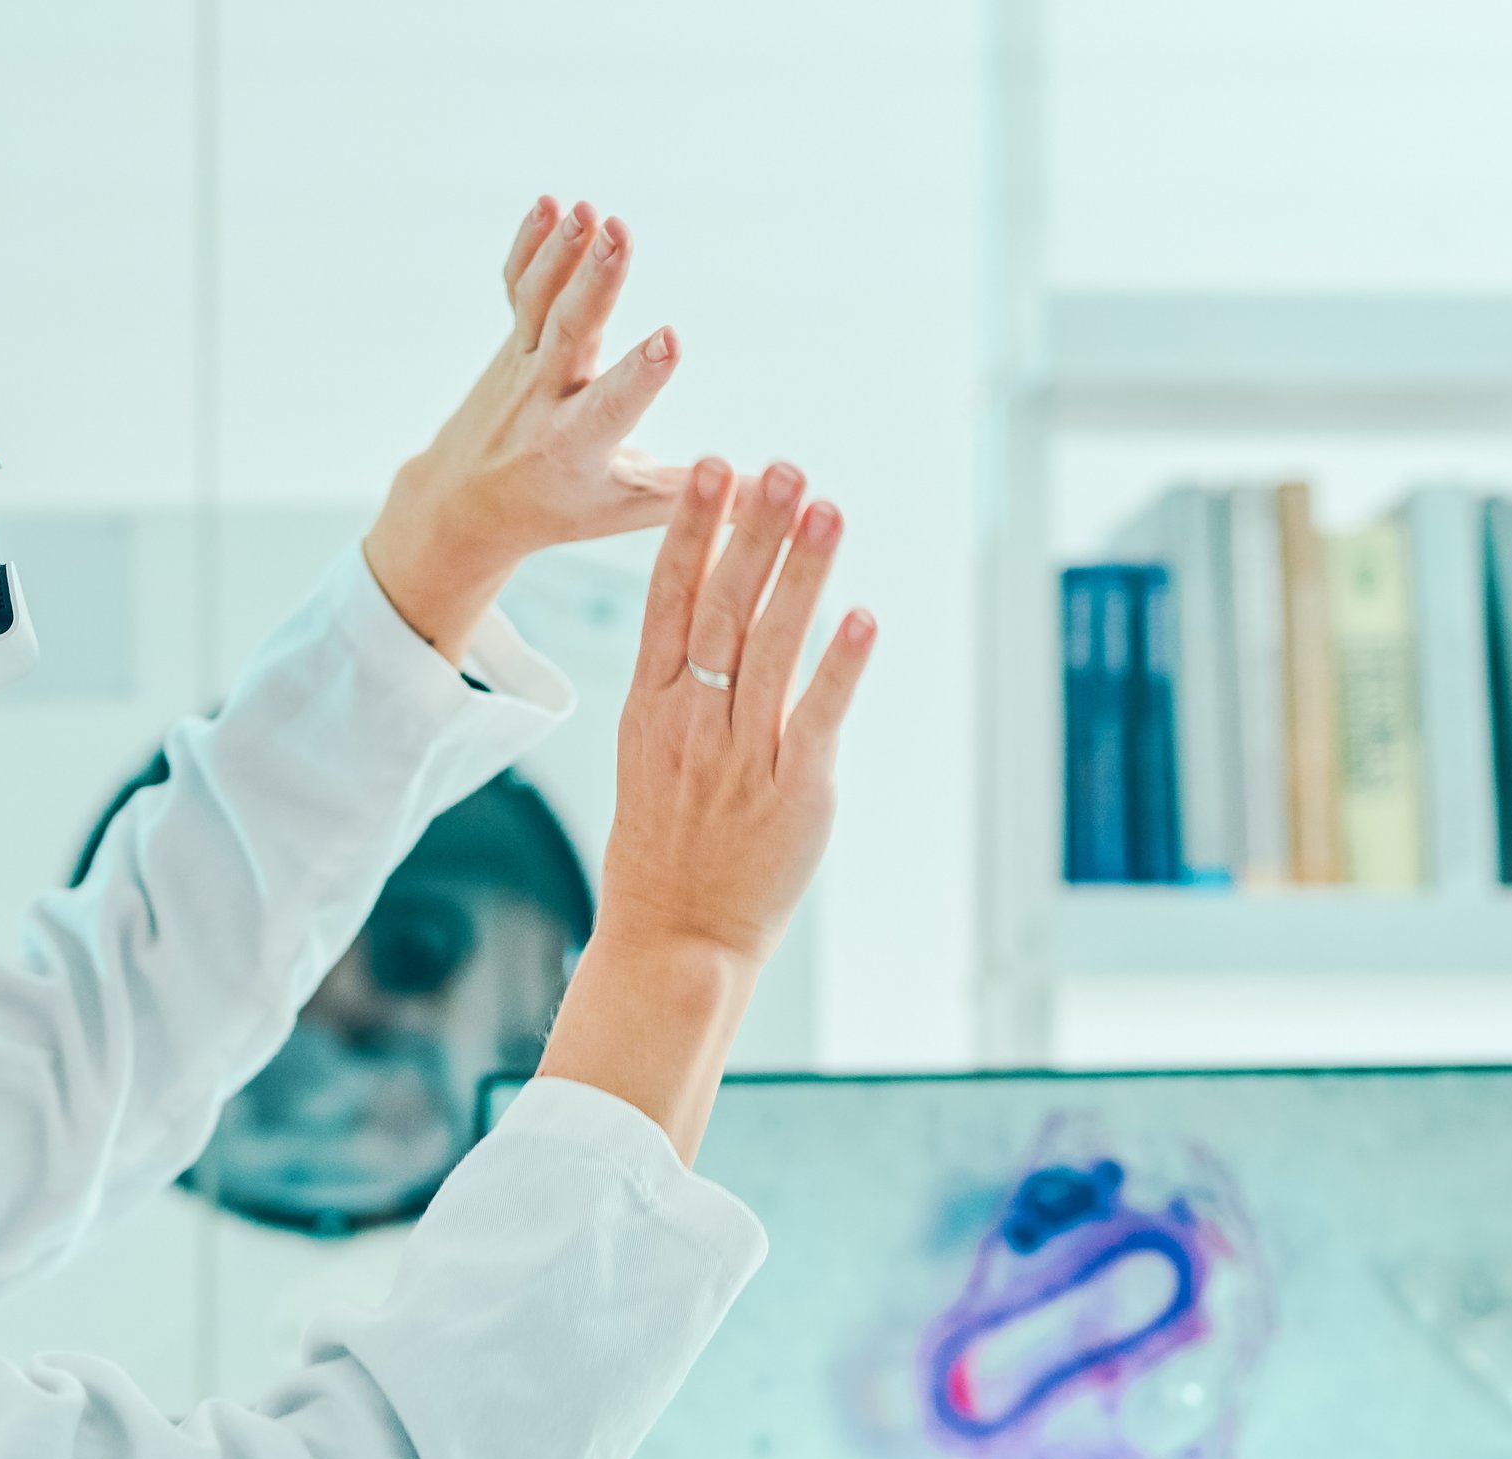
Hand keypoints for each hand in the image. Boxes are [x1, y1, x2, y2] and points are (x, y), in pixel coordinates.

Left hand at [361, 195, 684, 660]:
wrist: (468, 501)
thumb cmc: (563, 505)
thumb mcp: (629, 508)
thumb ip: (697, 492)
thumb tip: (781, 492)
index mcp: (579, 446)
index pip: (614, 405)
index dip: (643, 374)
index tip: (670, 339)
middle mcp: (545, 398)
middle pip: (570, 332)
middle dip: (596, 283)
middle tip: (618, 234)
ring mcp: (523, 363)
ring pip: (540, 302)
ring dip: (563, 252)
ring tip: (588, 209)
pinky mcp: (514, 337)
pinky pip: (517, 287)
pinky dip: (530, 246)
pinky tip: (551, 204)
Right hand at [534, 458, 875, 1161]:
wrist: (673, 939)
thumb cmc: (665, 848)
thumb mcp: (651, 755)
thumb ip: (684, 685)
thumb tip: (723, 608)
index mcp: (649, 709)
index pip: (669, 599)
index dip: (692, 531)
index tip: (711, 468)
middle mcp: (693, 723)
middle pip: (723, 607)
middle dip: (752, 531)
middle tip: (778, 467)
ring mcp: (742, 757)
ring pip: (772, 647)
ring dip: (801, 573)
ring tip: (825, 509)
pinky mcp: (794, 792)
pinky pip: (818, 717)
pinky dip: (840, 665)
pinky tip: (862, 616)